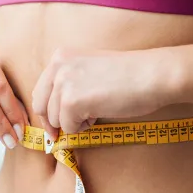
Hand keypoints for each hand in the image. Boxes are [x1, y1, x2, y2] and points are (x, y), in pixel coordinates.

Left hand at [32, 47, 174, 135]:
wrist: (152, 75)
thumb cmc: (129, 75)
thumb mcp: (89, 70)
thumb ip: (70, 84)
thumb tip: (54, 114)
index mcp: (61, 56)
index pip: (40, 90)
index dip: (46, 111)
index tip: (53, 125)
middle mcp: (58, 66)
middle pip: (41, 106)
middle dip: (52, 123)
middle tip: (62, 135)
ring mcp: (63, 83)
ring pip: (55, 120)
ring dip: (74, 123)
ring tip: (96, 111)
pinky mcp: (72, 101)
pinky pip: (69, 127)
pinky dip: (83, 128)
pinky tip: (99, 114)